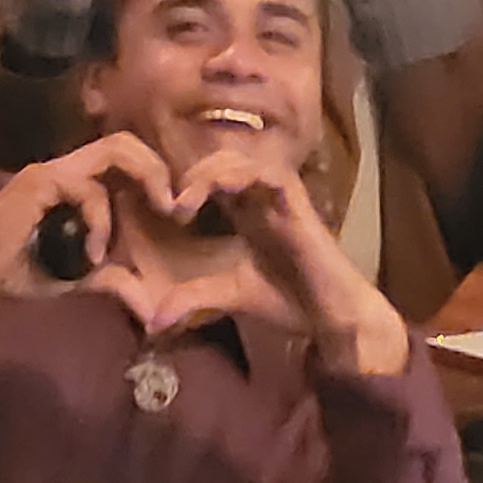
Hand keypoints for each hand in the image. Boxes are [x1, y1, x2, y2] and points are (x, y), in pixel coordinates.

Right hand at [0, 134, 181, 324]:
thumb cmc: (18, 270)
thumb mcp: (77, 277)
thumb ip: (112, 280)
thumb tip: (151, 311)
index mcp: (79, 186)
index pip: (125, 158)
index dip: (154, 174)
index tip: (173, 212)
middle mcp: (69, 170)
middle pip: (125, 143)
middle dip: (158, 167)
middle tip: (172, 205)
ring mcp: (54, 172)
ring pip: (113, 151)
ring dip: (143, 178)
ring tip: (155, 212)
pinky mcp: (40, 182)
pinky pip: (87, 188)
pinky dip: (100, 219)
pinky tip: (94, 252)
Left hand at [96, 147, 409, 374]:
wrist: (331, 317)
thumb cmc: (290, 302)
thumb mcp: (230, 296)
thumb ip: (193, 300)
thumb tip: (152, 322)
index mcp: (245, 214)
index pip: (210, 179)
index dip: (184, 183)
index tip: (160, 207)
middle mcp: (261, 200)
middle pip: (221, 161)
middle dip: (192, 174)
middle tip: (172, 203)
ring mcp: (280, 199)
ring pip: (242, 161)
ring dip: (211, 174)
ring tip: (188, 200)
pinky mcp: (298, 206)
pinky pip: (271, 175)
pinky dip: (246, 176)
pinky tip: (224, 189)